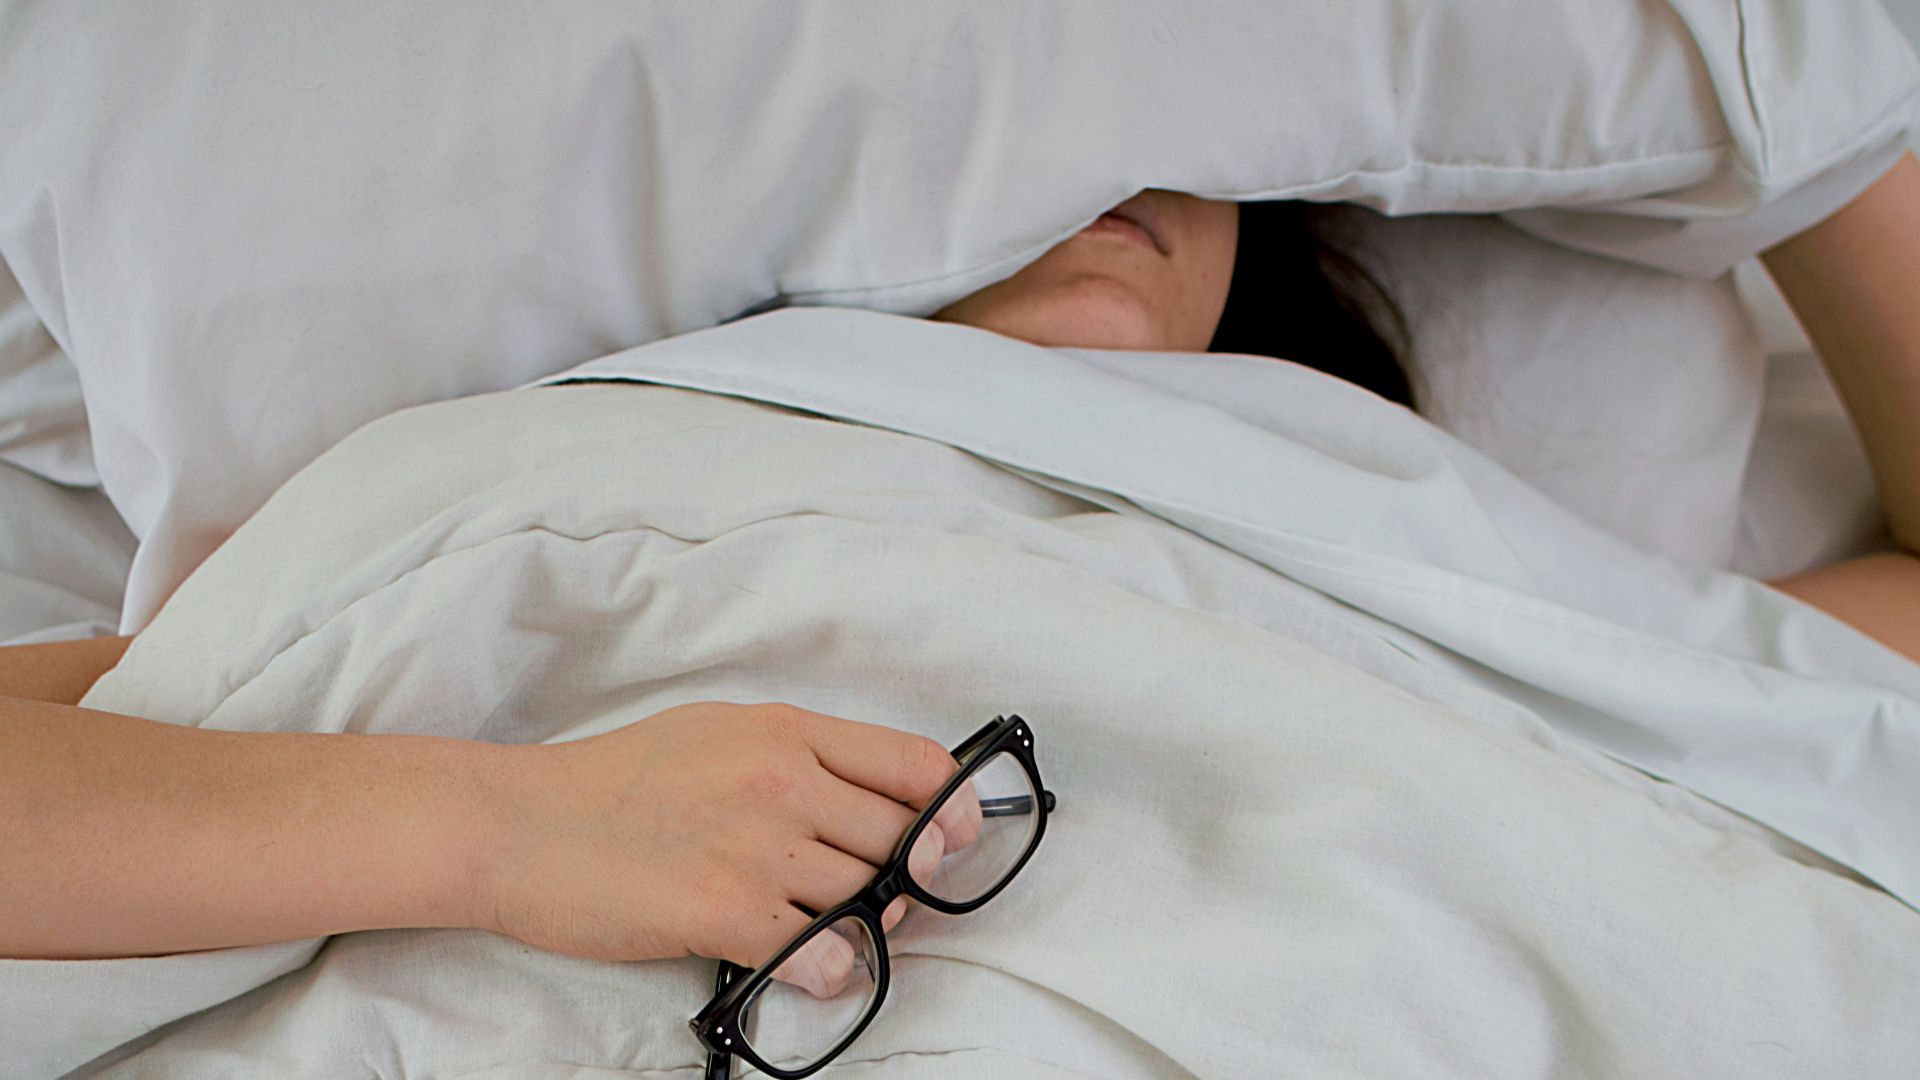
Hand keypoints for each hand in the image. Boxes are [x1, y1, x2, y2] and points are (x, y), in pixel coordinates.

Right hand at [477, 701, 979, 995]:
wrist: (516, 824)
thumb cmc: (611, 783)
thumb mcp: (715, 733)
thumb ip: (797, 758)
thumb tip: (874, 802)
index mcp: (784, 730)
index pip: (915, 764)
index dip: (952, 811)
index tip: (953, 842)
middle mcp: (780, 778)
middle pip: (902, 840)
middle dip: (907, 880)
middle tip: (881, 901)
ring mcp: (754, 844)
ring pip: (867, 897)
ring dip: (865, 927)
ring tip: (828, 933)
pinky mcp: (722, 908)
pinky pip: (822, 951)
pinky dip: (828, 969)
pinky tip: (804, 964)